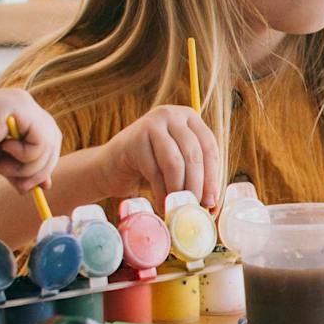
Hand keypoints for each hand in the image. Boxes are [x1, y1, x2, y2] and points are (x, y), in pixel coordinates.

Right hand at [0, 90, 61, 194]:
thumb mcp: (1, 160)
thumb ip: (22, 168)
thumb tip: (45, 185)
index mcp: (21, 111)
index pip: (47, 138)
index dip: (46, 163)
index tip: (38, 186)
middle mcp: (25, 102)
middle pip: (53, 140)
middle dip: (41, 169)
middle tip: (24, 188)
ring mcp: (25, 102)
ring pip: (48, 143)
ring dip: (29, 166)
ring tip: (4, 166)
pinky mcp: (22, 107)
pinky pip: (41, 140)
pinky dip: (26, 155)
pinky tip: (5, 148)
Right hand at [99, 106, 221, 210]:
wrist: (109, 168)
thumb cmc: (148, 169)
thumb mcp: (177, 166)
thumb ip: (196, 175)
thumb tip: (214, 202)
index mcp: (188, 117)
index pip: (209, 146)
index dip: (212, 176)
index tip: (212, 201)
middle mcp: (171, 114)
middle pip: (193, 153)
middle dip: (197, 185)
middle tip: (196, 208)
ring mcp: (151, 124)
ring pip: (175, 162)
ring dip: (179, 190)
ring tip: (178, 208)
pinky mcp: (134, 139)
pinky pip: (155, 171)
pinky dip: (161, 193)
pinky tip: (161, 205)